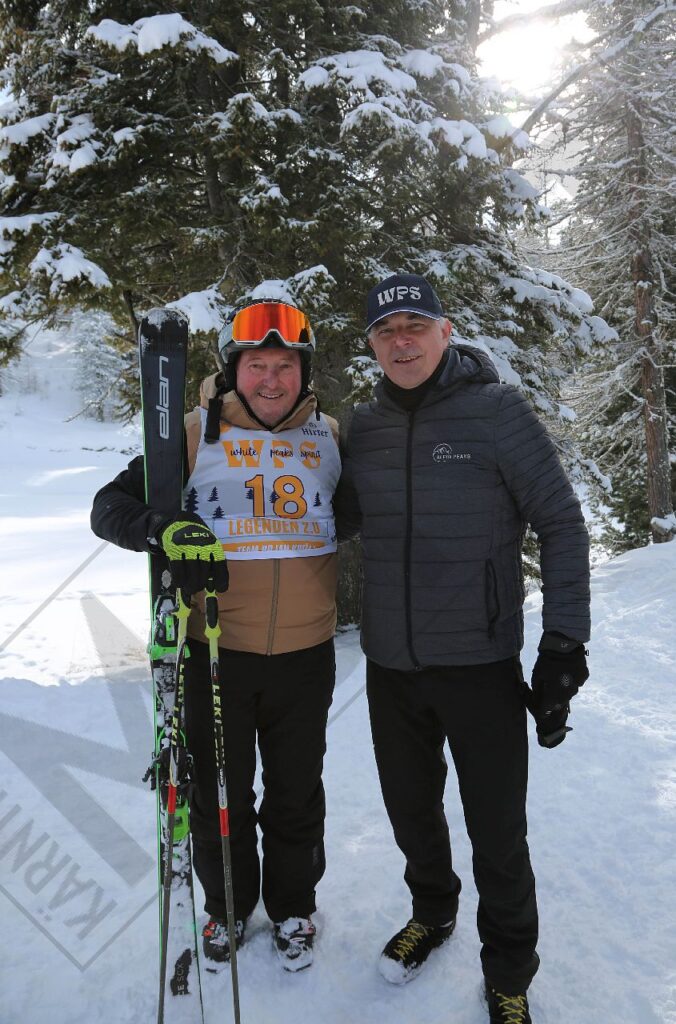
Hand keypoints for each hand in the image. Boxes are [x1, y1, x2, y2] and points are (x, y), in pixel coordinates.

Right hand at [158, 513, 228, 594]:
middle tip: (196, 589)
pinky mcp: (175, 549)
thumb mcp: (208, 546)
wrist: (179, 522)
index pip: (220, 564)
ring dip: (191, 585)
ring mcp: (188, 548)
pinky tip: (179, 584)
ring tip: (189, 589)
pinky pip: (178, 568)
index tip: (220, 590)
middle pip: (204, 571)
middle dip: (200, 584)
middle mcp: (203, 546)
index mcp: (214, 546)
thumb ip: (211, 562)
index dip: (221, 579)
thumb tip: (212, 585)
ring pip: (192, 572)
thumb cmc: (196, 539)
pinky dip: (179, 579)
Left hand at [530, 633, 588, 747]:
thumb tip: (539, 696)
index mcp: (554, 696)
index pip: (546, 710)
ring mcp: (578, 686)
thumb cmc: (546, 661)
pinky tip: (567, 670)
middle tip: (548, 689)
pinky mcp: (584, 677)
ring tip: (558, 677)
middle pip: (559, 702)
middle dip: (552, 699)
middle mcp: (568, 695)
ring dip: (563, 688)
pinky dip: (571, 679)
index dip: (541, 709)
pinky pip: (576, 682)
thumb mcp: (537, 675)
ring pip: (569, 692)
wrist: (564, 645)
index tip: (539, 707)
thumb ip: (537, 689)